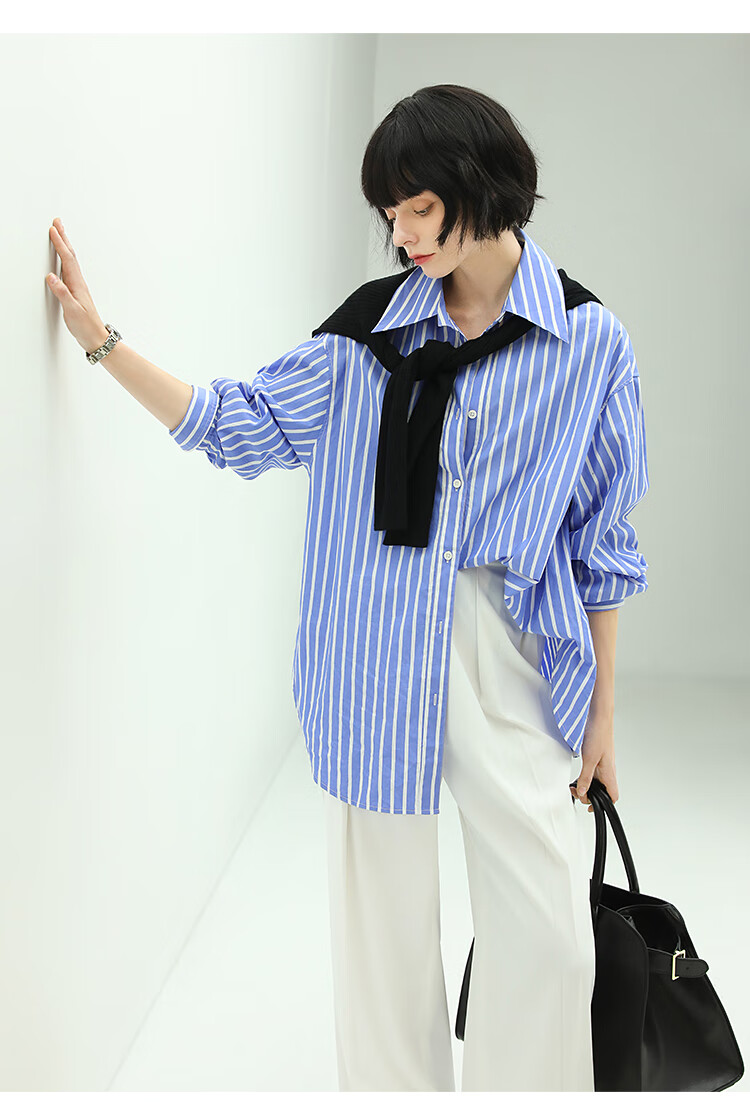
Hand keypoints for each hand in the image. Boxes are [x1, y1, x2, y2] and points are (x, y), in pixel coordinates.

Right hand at [46, 218, 107, 352]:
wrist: (96, 338)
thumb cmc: (86, 326)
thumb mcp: (72, 310)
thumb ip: (62, 293)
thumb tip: (51, 277)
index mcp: (77, 285)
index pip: (67, 260)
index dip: (60, 244)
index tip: (53, 230)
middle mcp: (78, 283)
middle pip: (70, 255)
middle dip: (63, 238)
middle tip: (57, 223)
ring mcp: (77, 287)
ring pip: (70, 261)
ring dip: (64, 246)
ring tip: (60, 234)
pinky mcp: (75, 292)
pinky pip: (69, 270)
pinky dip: (64, 259)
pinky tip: (62, 259)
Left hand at [569, 708, 618, 812]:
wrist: (599, 718)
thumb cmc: (599, 735)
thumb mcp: (589, 759)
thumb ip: (585, 778)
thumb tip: (582, 793)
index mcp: (610, 773)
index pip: (613, 796)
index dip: (605, 805)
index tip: (591, 807)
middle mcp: (608, 770)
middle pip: (603, 791)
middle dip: (590, 795)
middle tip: (576, 792)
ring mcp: (603, 764)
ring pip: (597, 782)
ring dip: (586, 786)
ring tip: (574, 785)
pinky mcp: (598, 757)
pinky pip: (593, 773)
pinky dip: (586, 777)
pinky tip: (578, 774)